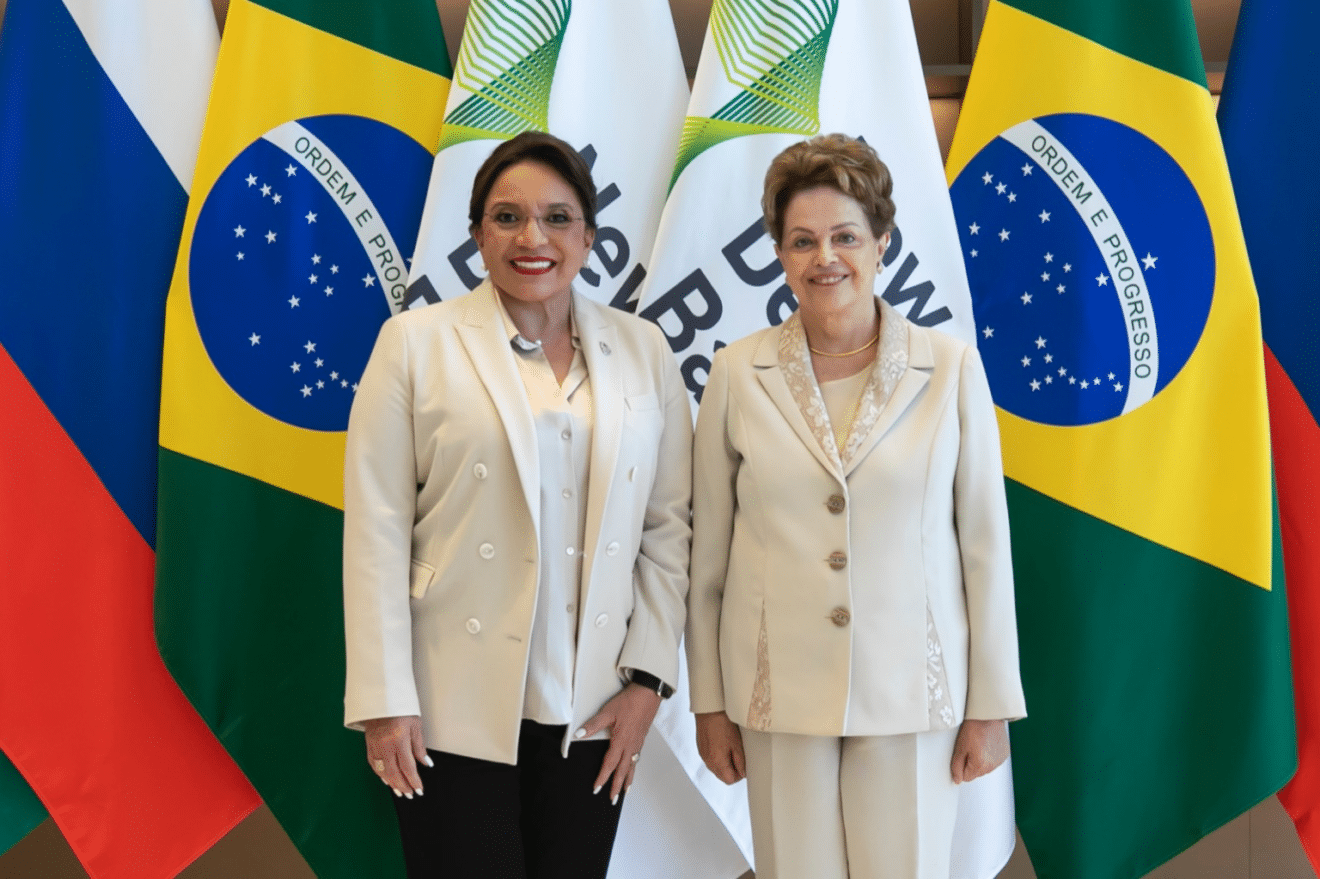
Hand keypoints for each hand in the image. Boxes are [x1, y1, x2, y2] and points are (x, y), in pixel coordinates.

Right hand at [364, 715, 430, 798]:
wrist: (382, 697)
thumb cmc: (401, 708)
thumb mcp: (416, 725)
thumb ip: (419, 747)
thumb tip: (425, 763)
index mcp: (399, 740)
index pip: (408, 767)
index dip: (414, 781)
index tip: (419, 789)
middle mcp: (385, 745)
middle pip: (394, 773)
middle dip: (403, 786)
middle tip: (410, 795)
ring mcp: (375, 746)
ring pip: (383, 771)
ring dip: (392, 783)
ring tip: (400, 791)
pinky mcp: (368, 744)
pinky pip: (374, 764)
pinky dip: (381, 774)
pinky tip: (386, 779)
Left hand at [577, 683, 662, 804]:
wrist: (648, 693)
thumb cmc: (630, 702)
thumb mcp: (608, 712)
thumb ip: (593, 725)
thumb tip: (579, 734)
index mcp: (621, 741)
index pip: (609, 764)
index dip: (603, 777)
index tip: (597, 788)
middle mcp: (630, 745)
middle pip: (623, 771)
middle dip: (617, 786)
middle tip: (613, 799)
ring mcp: (638, 742)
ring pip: (632, 766)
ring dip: (627, 780)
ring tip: (625, 791)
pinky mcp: (642, 738)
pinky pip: (637, 758)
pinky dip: (634, 768)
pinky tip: (632, 767)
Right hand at [695, 711, 744, 783]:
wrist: (709, 709)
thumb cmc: (722, 723)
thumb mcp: (737, 743)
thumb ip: (740, 762)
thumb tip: (743, 773)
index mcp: (717, 762)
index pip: (729, 780)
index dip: (739, 775)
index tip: (743, 766)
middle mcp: (707, 761)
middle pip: (722, 776)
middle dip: (731, 770)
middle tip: (738, 756)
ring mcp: (703, 755)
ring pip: (716, 768)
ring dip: (724, 764)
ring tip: (730, 748)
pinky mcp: (701, 748)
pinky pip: (710, 759)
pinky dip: (717, 757)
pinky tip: (722, 744)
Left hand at [950, 718, 1008, 783]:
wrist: (988, 714)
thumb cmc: (973, 727)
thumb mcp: (960, 747)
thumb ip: (956, 766)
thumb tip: (957, 780)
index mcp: (980, 765)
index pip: (966, 778)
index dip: (961, 765)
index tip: (962, 752)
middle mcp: (993, 766)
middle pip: (976, 773)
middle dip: (971, 763)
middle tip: (970, 746)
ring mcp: (1000, 760)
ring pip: (985, 767)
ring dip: (980, 759)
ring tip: (978, 743)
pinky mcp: (1005, 754)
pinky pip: (993, 760)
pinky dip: (989, 755)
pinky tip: (986, 742)